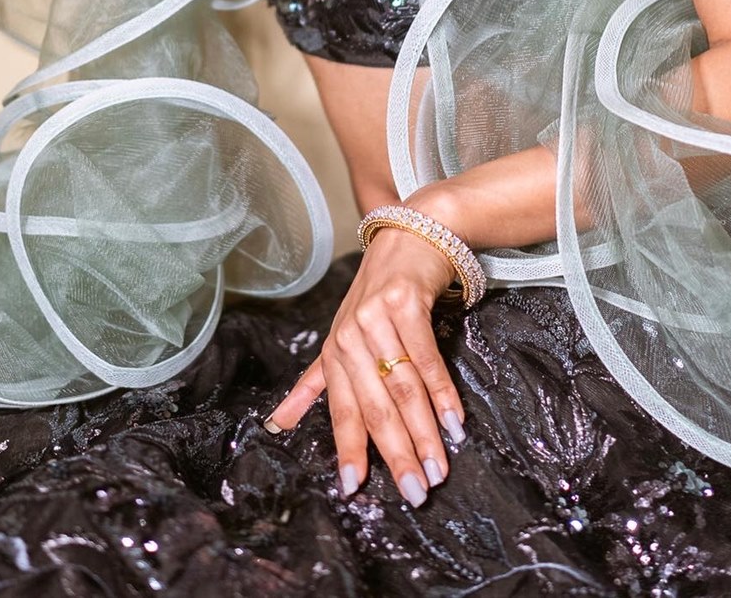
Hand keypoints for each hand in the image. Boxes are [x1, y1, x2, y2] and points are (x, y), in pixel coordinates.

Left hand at [262, 221, 467, 505]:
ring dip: (424, 433)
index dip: (349, 450)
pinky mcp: (406, 303)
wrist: (409, 238)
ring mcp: (376, 318)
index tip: (355, 490)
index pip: (341, 411)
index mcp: (333, 352)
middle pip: (376, 407)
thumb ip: (314, 383)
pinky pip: (426, 358)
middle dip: (397, 454)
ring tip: (439, 469)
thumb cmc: (376, 295)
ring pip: (403, 388)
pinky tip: (454, 423)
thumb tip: (276, 425)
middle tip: (417, 493)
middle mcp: (350, 337)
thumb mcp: (342, 336)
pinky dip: (442, 394)